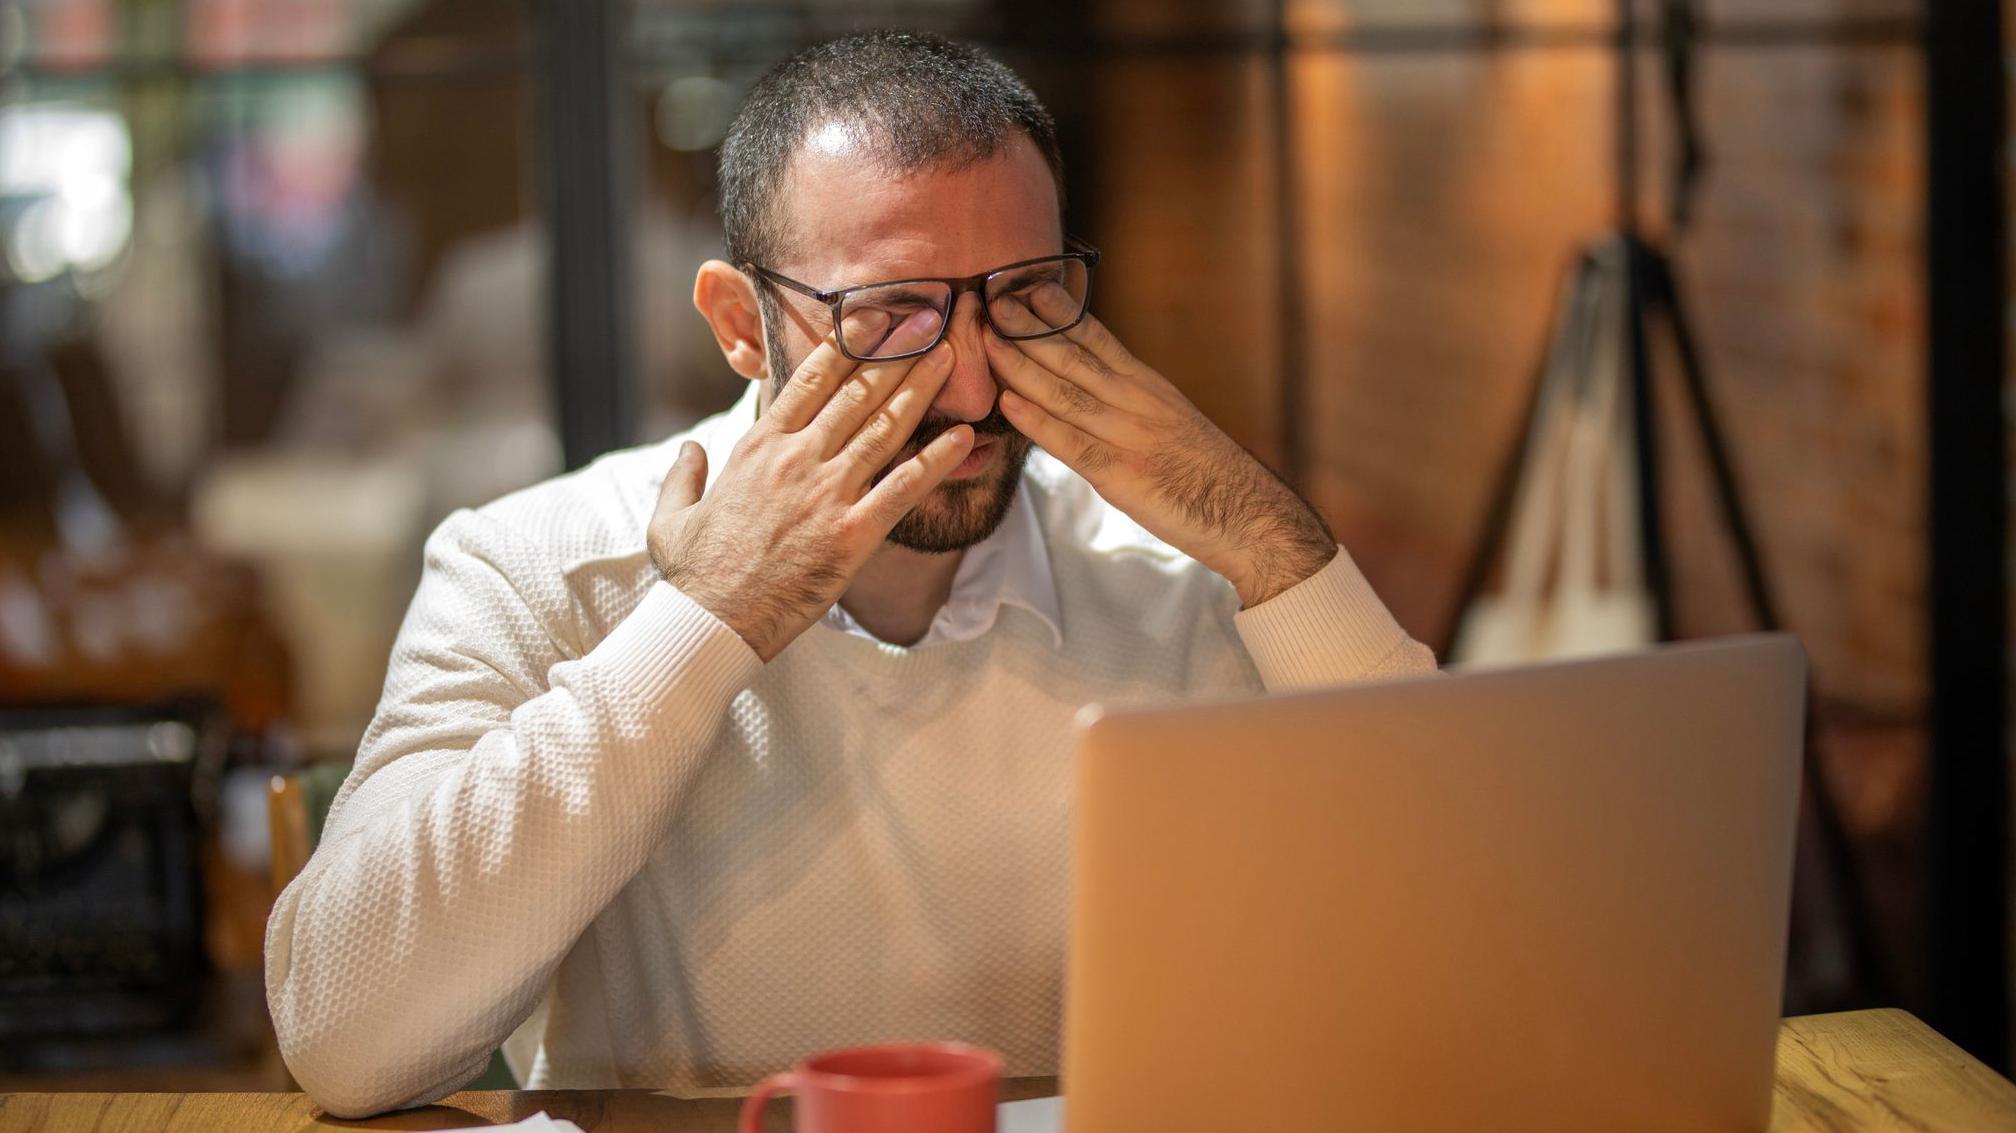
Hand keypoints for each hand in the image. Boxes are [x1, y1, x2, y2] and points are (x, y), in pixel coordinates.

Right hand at [648, 311, 972, 659]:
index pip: (809, 381)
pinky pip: (902, 489)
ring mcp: (826, 495)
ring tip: (952, 357)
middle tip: (930, 320)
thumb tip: (691, 447)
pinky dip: (936, 461)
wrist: (710, 621)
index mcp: (758, 448)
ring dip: (920, 390)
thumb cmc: (692, 573)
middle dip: (896, 352)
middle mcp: (796, 459)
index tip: (875, 318)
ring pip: (882, 429)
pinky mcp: (851, 534)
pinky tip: (965, 437)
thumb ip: (683, 474)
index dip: (847, 345)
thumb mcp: (670, 516)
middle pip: (856, 393)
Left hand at [985, 287, 1334, 607]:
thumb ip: (1130, 404)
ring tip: (986, 340)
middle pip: (1074, 356)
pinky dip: (1038, 422)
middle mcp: (1138, 402)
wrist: (1248, 513)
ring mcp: (1130, 436)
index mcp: (1148, 387)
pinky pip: (1072, 443)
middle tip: (989, 300)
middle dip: (1028, 328)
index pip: (1097, 338)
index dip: (1058, 312)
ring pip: (1066, 392)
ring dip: (1021, 364)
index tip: (1023, 286)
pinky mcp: (1123, 475)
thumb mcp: (1170, 423)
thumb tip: (1090, 388)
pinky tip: (1008, 404)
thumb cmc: (1206, 475)